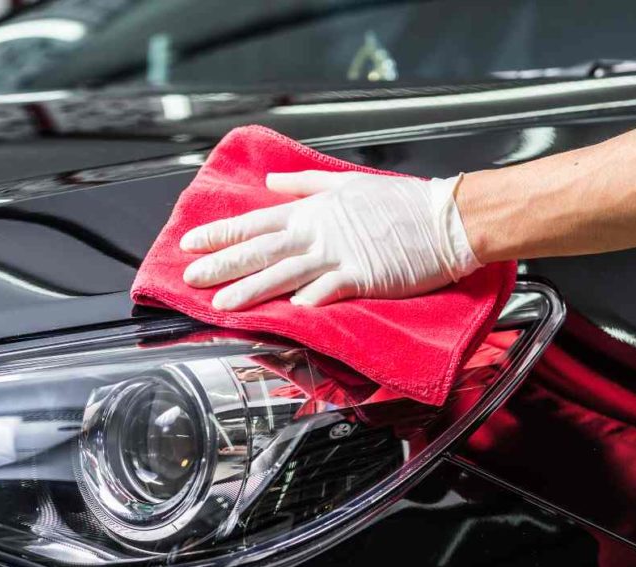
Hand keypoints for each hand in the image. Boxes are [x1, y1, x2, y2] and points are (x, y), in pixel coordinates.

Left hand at [179, 170, 480, 310]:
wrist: (445, 218)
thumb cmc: (402, 204)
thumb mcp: (348, 183)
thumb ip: (305, 185)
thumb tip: (272, 182)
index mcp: (313, 211)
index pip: (256, 222)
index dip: (221, 234)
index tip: (191, 243)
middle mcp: (318, 231)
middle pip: (260, 250)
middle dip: (221, 264)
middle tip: (189, 278)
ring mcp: (339, 254)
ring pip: (284, 272)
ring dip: (251, 289)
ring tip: (221, 303)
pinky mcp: (362, 275)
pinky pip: (329, 289)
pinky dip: (309, 300)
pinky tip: (288, 313)